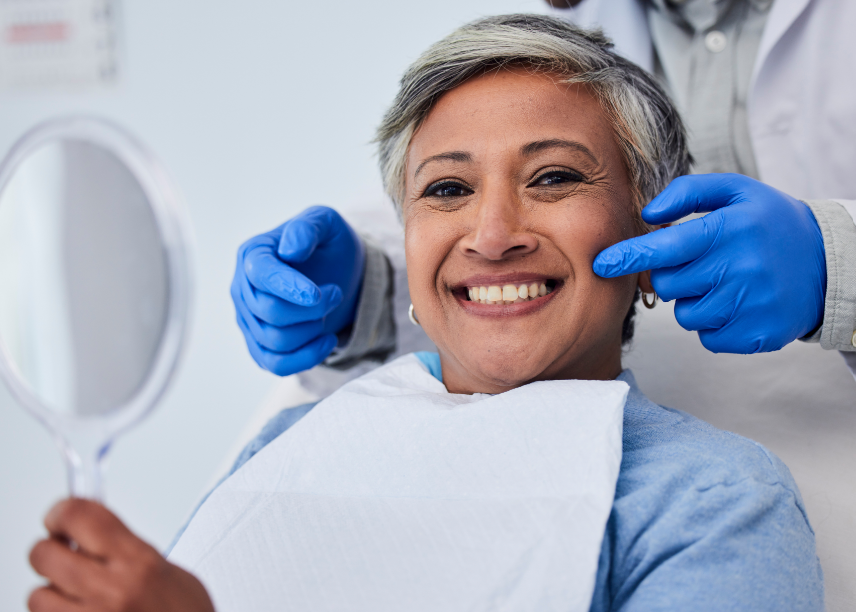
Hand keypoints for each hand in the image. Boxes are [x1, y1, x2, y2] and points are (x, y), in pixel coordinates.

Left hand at [28, 498, 214, 611]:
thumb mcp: (169, 573)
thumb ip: (128, 549)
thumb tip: (90, 532)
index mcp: (139, 563)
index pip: (79, 516)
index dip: (61, 511)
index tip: (61, 515)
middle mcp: (112, 591)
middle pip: (44, 554)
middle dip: (50, 550)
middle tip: (63, 552)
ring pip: (37, 596)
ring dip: (50, 593)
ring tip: (74, 594)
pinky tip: (79, 611)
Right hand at [231, 205, 365, 374]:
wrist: (339, 273)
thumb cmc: (329, 245)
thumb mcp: (326, 222)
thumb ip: (308, 227)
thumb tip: (289, 250)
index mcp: (252, 253)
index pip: (260, 274)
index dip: (288, 286)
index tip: (317, 294)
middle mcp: (242, 288)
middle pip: (268, 311)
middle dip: (311, 308)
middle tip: (335, 293)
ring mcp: (248, 320)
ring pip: (274, 340)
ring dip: (312, 329)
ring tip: (330, 310)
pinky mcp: (260, 346)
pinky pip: (276, 365)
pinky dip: (306, 358)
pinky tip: (328, 340)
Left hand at [593, 174, 826, 352]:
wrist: (828, 264)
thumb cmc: (769, 223)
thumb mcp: (735, 191)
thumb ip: (687, 192)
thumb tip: (648, 214)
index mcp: (729, 229)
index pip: (665, 247)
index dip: (628, 256)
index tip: (601, 264)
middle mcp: (740, 268)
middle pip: (668, 284)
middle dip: (674, 275)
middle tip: (703, 263)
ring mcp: (749, 305)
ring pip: (685, 314)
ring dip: (695, 301)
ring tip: (725, 282)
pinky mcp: (755, 335)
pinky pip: (706, 337)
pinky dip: (714, 323)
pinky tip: (737, 304)